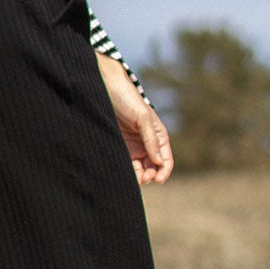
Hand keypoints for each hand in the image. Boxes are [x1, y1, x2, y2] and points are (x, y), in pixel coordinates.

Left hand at [96, 55, 173, 185]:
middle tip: (143, 178)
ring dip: (138, 176)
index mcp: (158, 136)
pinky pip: (125, 163)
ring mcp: (132, 146)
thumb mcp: (142, 118)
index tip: (157, 180)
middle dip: (150, 175)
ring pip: (139, 168)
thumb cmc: (127, 98)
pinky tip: (123, 173)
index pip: (165, 159)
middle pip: (152, 167)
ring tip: (134, 178)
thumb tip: (160, 162)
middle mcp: (146, 143)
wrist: (104, 87)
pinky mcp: (119, 147)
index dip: (164, 171)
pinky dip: (126, 171)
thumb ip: (151, 140)